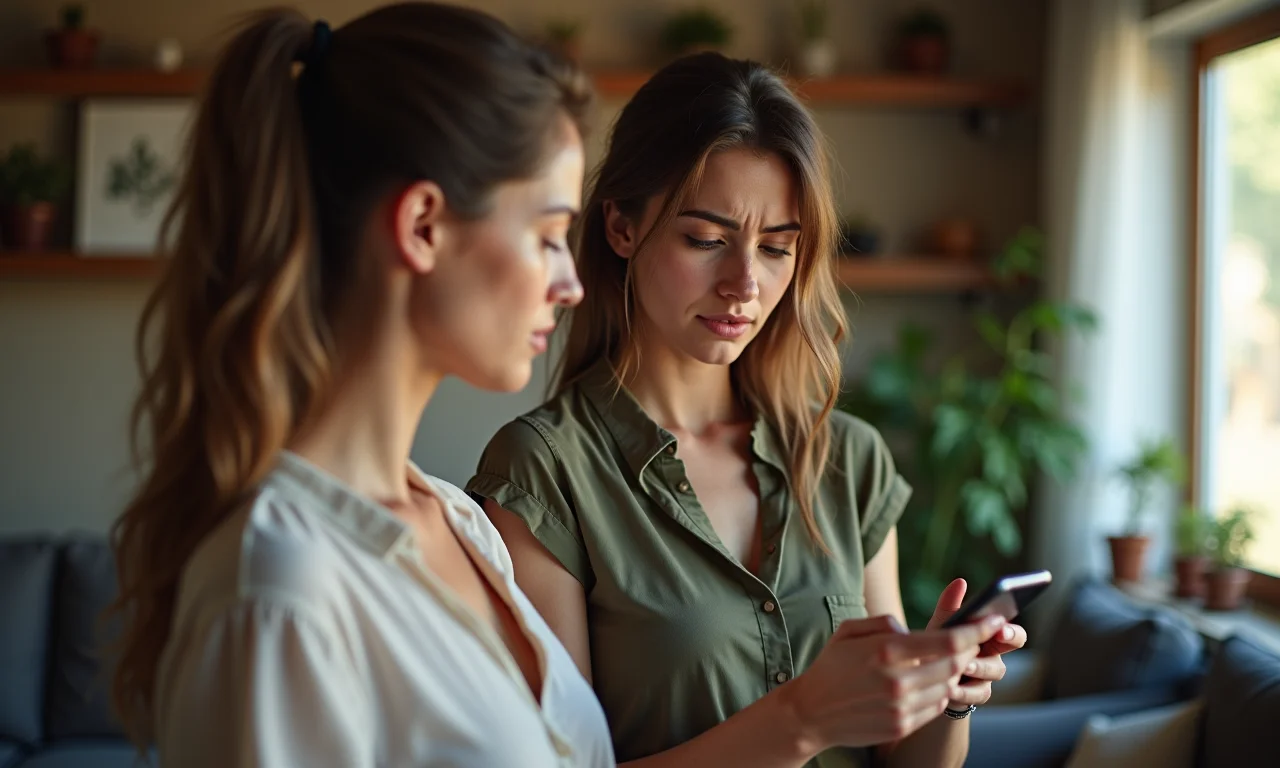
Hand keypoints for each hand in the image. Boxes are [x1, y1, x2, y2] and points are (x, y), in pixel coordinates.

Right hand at [781, 611, 1006, 751]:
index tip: (993, 620)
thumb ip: (885, 622)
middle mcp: (897, 680)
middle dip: (972, 649)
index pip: (948, 641)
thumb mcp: (849, 630)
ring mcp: (901, 707)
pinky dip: (940, 691)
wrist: (811, 712)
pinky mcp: (902, 725)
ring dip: (954, 671)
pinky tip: (930, 682)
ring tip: (947, 661)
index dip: (977, 630)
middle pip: (955, 663)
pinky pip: (936, 706)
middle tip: (976, 638)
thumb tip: (911, 628)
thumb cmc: (832, 665)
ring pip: (948, 685)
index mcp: (886, 650)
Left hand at [926, 578, 1028, 709]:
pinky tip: (950, 687)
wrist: (923, 679)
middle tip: (983, 645)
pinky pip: (979, 693)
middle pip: (1008, 653)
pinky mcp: (978, 694)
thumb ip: (950, 606)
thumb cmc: (935, 647)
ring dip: (977, 667)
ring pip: (994, 672)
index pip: (1013, 633)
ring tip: (961, 664)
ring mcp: (988, 676)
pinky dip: (964, 690)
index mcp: (990, 635)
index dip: (1012, 631)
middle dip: (997, 651)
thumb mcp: (940, 626)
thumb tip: (960, 581)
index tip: (1000, 628)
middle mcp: (994, 654)